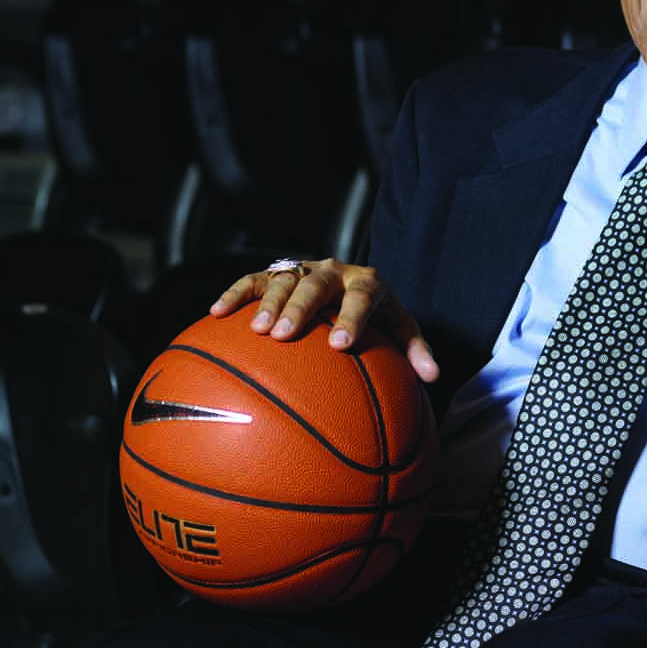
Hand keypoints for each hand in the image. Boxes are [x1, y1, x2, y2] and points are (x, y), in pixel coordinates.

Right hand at [210, 258, 439, 383]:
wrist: (353, 281)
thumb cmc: (378, 316)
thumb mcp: (400, 329)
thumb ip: (415, 350)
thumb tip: (432, 378)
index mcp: (367, 282)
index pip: (362, 297)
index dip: (352, 318)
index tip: (341, 345)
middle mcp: (334, 271)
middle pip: (316, 284)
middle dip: (301, 307)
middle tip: (285, 334)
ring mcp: (303, 269)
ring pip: (283, 280)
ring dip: (268, 303)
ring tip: (256, 331)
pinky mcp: (277, 273)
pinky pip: (253, 280)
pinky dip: (235, 293)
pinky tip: (215, 313)